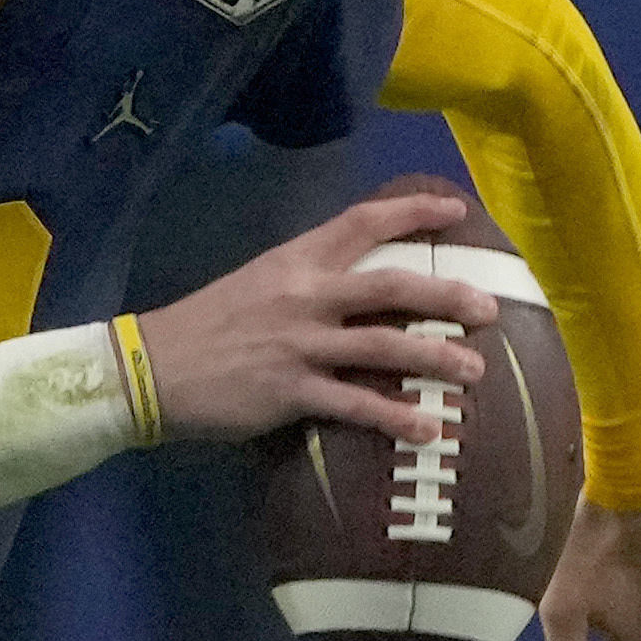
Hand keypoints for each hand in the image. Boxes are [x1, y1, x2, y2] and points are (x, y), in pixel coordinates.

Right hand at [133, 189, 493, 443]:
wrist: (151, 367)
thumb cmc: (204, 326)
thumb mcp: (256, 284)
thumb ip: (305, 282)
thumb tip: (355, 289)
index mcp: (294, 262)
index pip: (361, 223)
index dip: (413, 212)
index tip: (456, 210)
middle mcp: (304, 296)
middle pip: (390, 287)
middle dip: (446, 295)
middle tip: (490, 308)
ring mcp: (300, 344)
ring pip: (384, 345)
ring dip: (436, 358)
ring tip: (475, 371)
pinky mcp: (290, 390)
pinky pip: (355, 404)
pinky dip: (395, 417)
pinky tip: (427, 429)